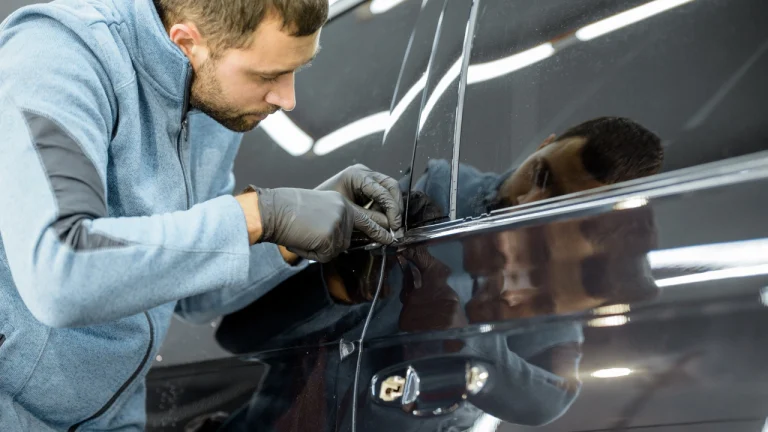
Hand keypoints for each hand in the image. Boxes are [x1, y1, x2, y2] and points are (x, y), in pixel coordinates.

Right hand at [252, 187, 393, 262]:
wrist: (275, 210)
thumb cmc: (290, 211)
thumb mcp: (319, 209)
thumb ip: (336, 221)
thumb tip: (341, 240)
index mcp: (342, 204)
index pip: (367, 218)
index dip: (379, 229)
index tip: (391, 236)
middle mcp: (345, 213)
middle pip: (350, 239)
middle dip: (347, 241)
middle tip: (356, 238)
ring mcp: (339, 225)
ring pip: (336, 249)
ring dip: (321, 248)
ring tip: (305, 233)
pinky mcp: (331, 238)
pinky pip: (326, 255)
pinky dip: (313, 253)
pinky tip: (304, 239)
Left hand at [315, 164, 402, 231]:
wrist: (308, 207)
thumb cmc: (322, 206)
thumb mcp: (348, 212)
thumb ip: (369, 218)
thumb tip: (389, 227)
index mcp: (356, 174)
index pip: (383, 189)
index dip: (392, 208)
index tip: (395, 225)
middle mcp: (364, 173)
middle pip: (390, 186)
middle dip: (396, 207)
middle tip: (397, 226)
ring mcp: (367, 179)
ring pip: (390, 191)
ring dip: (393, 209)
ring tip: (392, 227)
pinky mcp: (368, 188)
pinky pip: (383, 197)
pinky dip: (386, 210)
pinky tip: (385, 222)